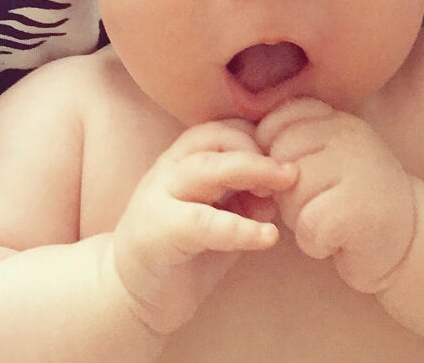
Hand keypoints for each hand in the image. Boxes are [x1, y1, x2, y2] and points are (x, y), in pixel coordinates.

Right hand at [108, 119, 297, 334]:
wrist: (130, 294)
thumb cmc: (183, 253)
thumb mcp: (222, 220)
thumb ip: (247, 202)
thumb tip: (280, 193)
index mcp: (183, 160)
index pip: (222, 128)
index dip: (256, 136)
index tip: (286, 157)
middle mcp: (169, 170)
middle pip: (215, 139)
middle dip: (259, 149)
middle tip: (293, 172)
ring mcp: (159, 198)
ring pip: (206, 169)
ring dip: (252, 172)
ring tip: (284, 187)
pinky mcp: (158, 233)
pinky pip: (203, 222)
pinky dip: (240, 228)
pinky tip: (268, 236)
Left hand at [256, 98, 416, 293]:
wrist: (410, 241)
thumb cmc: (354, 199)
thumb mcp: (328, 156)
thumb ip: (294, 140)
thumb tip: (244, 143)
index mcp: (338, 120)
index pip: (278, 121)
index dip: (272, 152)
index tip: (293, 175)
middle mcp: (350, 137)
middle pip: (278, 159)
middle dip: (284, 191)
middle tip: (316, 202)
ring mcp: (358, 170)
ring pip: (291, 195)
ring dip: (300, 219)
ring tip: (331, 219)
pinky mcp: (359, 210)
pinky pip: (308, 227)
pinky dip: (316, 243)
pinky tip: (339, 240)